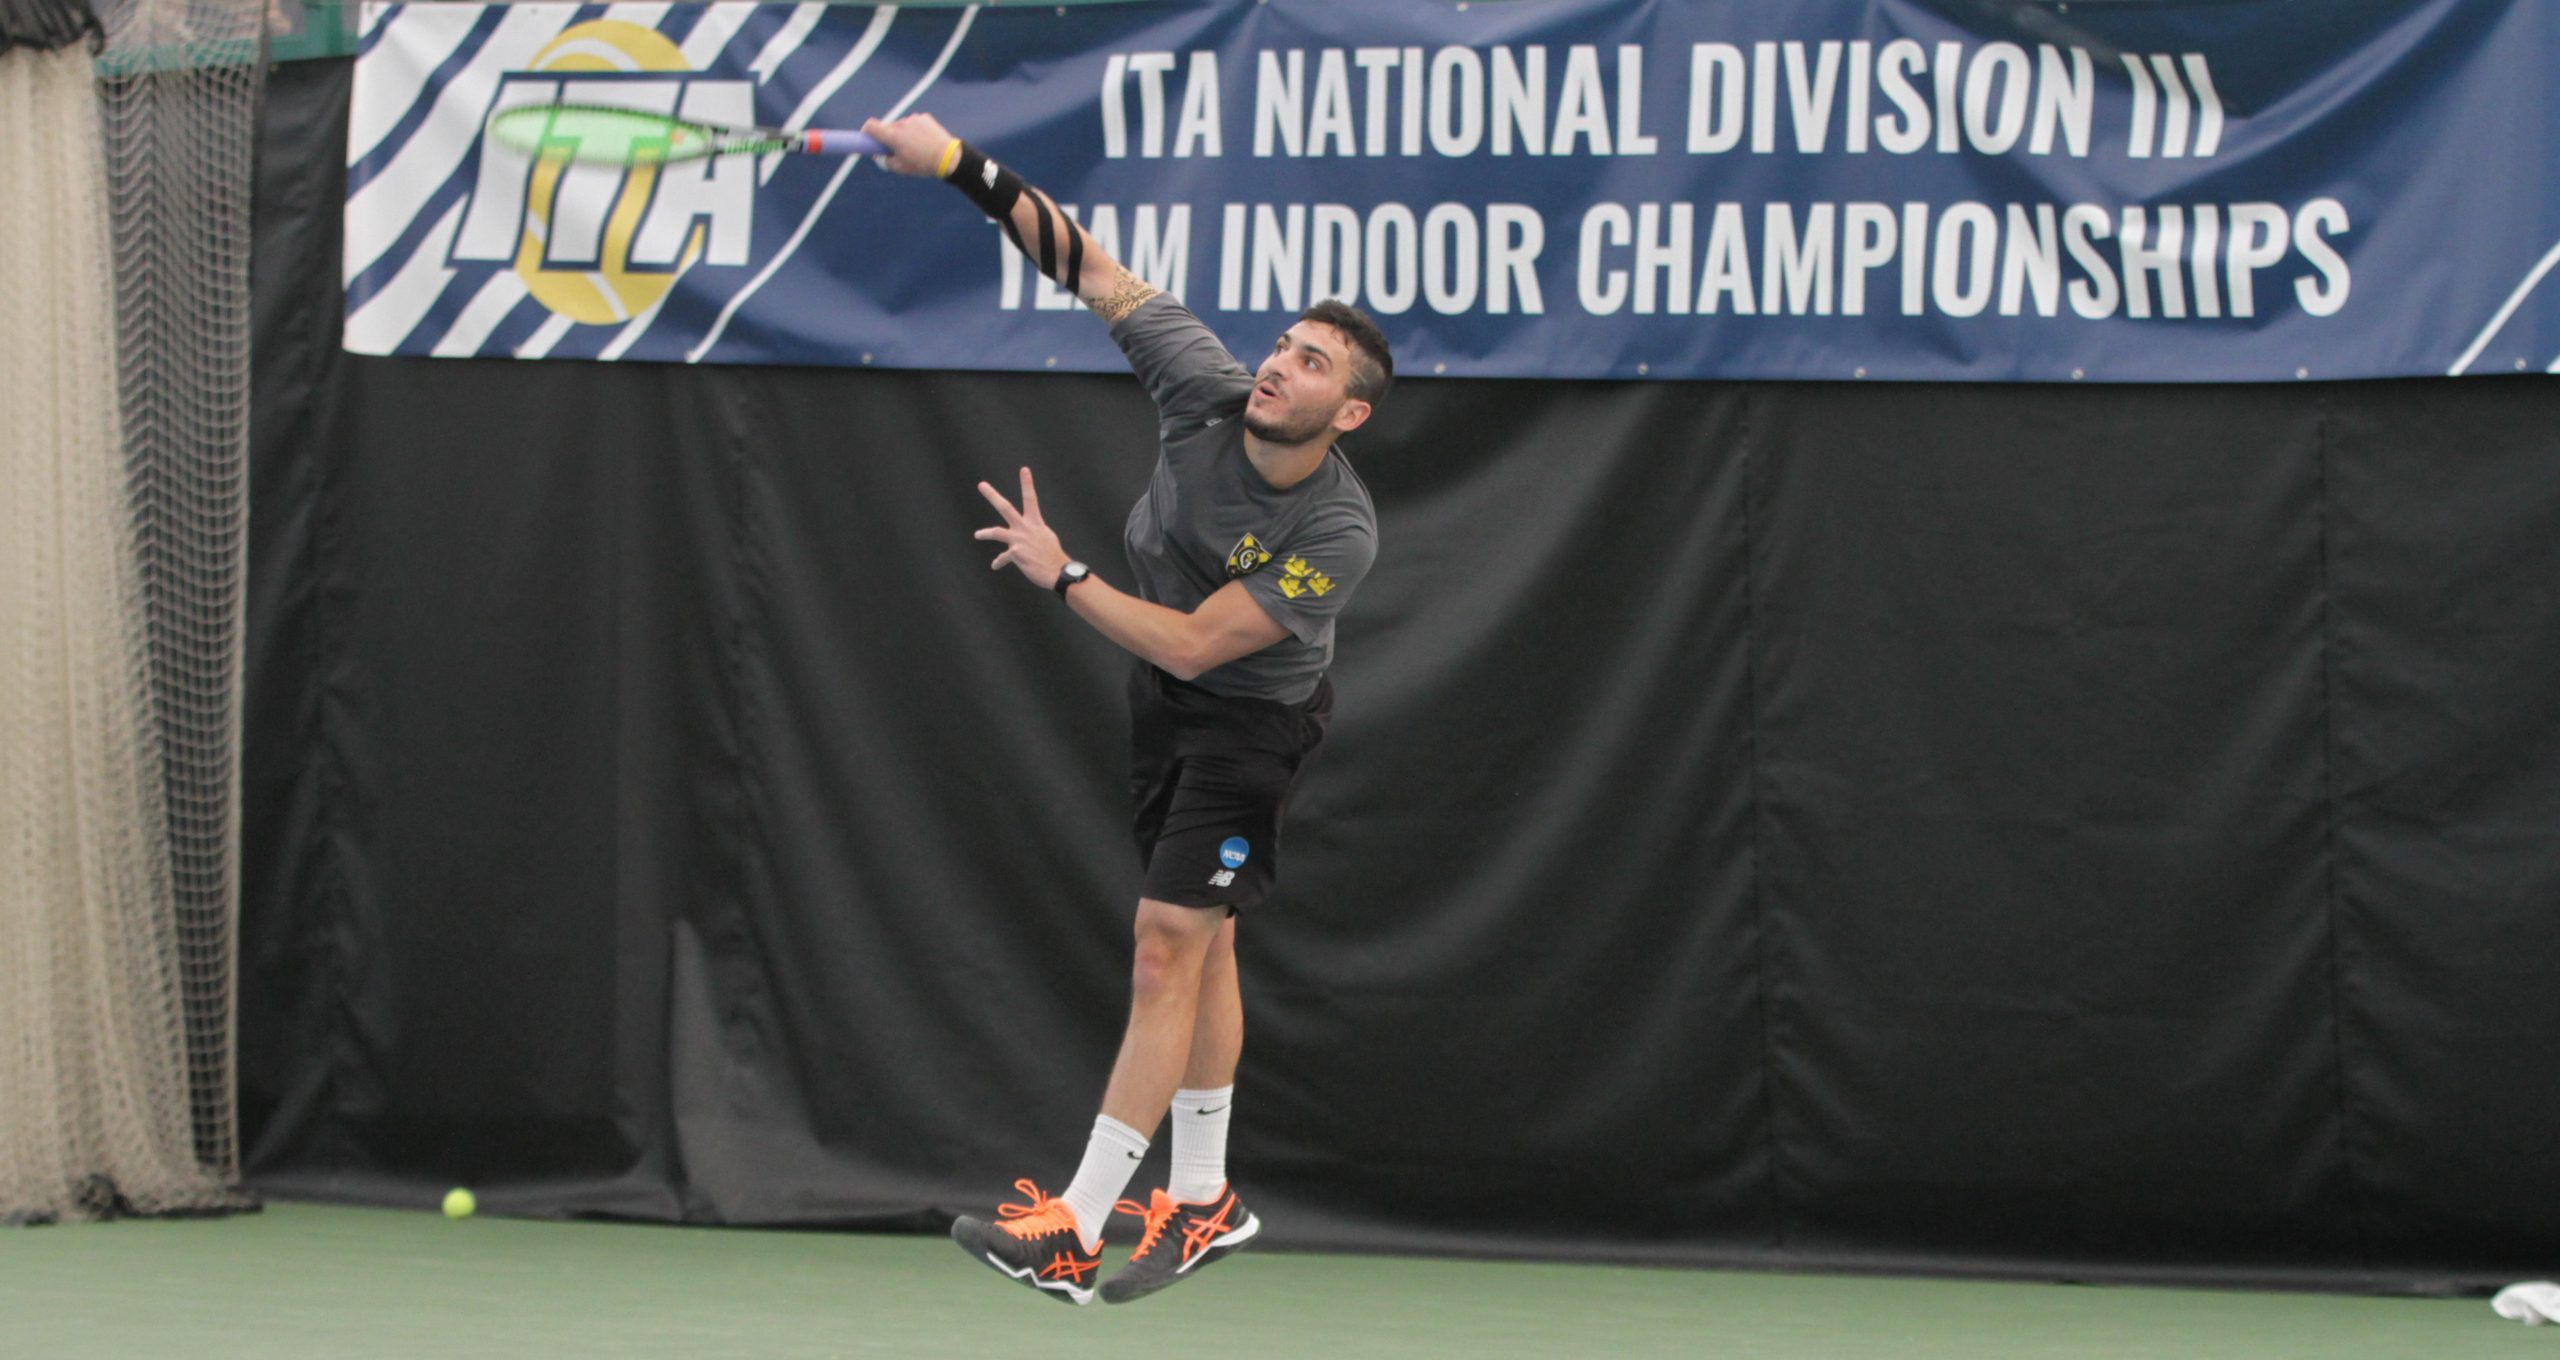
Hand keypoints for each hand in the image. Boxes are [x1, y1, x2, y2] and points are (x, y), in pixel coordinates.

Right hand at [861, 112, 960, 176]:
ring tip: (915, 147)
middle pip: (887, 128)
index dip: (866, 131)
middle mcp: (901, 124)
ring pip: (901, 125)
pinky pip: (913, 123)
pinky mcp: (923, 117)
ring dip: (903, 134)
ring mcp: (913, 119)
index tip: (866, 137)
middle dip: (888, 137)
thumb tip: (877, 154)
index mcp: (893, 137)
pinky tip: (924, 141)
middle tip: (896, 149)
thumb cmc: (922, 165)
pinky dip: (915, 130)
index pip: (871, 126)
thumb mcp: (900, 168)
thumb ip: (884, 161)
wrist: (948, 157)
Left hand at [974, 467, 1070, 589]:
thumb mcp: (1046, 538)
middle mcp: (1025, 528)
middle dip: (992, 495)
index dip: (1027, 484)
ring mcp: (1019, 540)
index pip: (1031, 499)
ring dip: (985, 533)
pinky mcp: (1015, 553)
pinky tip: (995, 565)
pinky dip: (999, 562)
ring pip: (996, 532)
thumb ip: (1034, 532)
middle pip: (1005, 507)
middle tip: (981, 485)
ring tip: (977, 535)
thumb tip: (1026, 534)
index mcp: (1035, 522)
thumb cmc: (1053, 556)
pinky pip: (1003, 557)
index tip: (1024, 469)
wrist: (1058, 572)